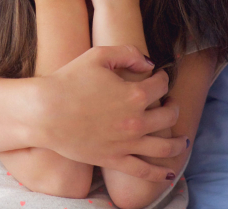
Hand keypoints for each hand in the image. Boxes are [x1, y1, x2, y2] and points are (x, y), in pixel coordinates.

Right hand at [32, 45, 188, 181]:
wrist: (44, 111)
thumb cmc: (68, 80)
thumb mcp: (98, 55)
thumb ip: (128, 53)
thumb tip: (149, 63)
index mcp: (135, 94)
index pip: (161, 85)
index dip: (163, 78)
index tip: (158, 77)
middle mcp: (137, 121)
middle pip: (169, 115)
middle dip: (173, 107)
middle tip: (170, 104)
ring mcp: (127, 143)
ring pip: (165, 147)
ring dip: (178, 142)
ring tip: (182, 139)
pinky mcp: (114, 159)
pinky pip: (144, 171)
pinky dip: (160, 174)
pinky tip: (169, 174)